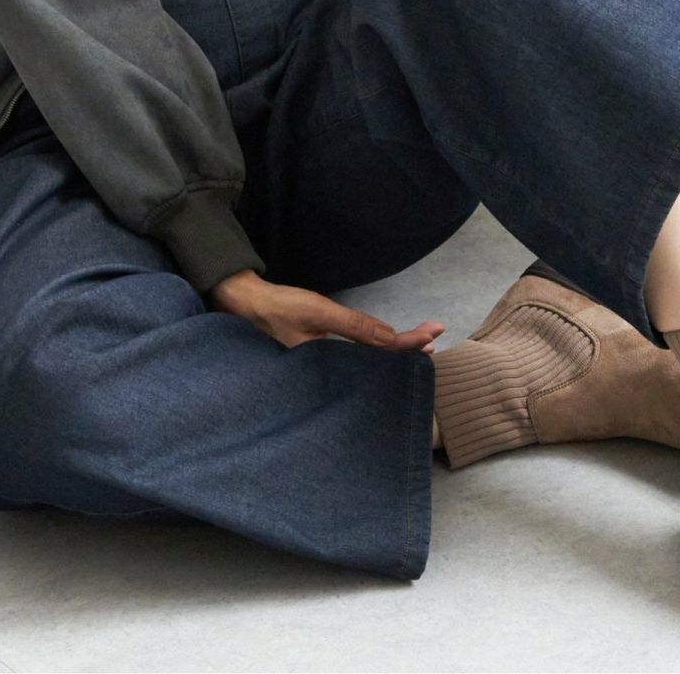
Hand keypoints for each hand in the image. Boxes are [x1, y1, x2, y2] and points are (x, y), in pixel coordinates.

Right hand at [210, 269, 444, 351]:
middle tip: (434, 336)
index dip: (407, 345)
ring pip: (367, 363)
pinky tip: (384, 346)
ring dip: (392, 350)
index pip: (379, 355)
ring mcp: (326, 367)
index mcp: (330, 367)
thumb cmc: (279, 309)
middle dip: (406, 351)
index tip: (433, 332)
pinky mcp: (321, 360)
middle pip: (377, 365)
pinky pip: (354, 359)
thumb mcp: (316, 312)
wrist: (245, 305)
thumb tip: (390, 338)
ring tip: (420, 343)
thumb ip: (353, 327)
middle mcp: (331, 373)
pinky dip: (373, 349)